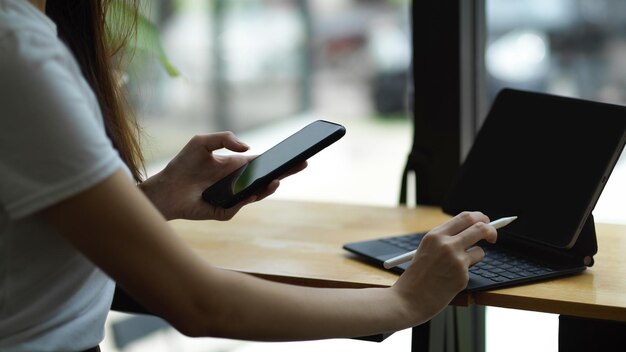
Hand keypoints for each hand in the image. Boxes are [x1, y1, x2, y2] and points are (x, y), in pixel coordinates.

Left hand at [140, 132, 305, 220]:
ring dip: (268, 188)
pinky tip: (251, 191)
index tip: (297, 153)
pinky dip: (246, 199)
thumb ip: (224, 138)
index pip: (264, 163)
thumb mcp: (202, 142)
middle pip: (267, 179)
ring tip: (276, 179)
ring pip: (257, 194)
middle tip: (301, 164)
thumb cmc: (183, 164)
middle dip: (285, 172)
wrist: (165, 189)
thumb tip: (248, 149)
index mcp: (236, 166)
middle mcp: (238, 183)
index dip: (280, 159)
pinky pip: (239, 206)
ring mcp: (233, 199)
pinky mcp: (224, 212)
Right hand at [391, 211, 496, 323]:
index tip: (484, 222)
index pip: (466, 217)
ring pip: (480, 251)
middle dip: (491, 230)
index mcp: (435, 235)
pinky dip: (464, 273)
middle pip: (480, 228)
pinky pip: (472, 269)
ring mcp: (456, 260)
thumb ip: (446, 239)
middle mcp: (446, 244)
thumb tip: (472, 231)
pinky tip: (449, 281)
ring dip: (475, 257)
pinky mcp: (462, 276)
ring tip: (455, 268)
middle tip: (492, 236)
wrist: (408, 299)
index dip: (479, 218)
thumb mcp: (426, 250)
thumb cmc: (417, 276)